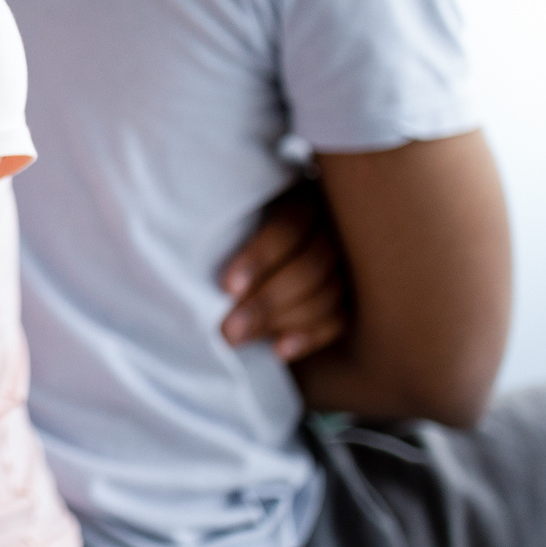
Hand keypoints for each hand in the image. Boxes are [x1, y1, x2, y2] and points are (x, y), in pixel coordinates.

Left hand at [219, 175, 349, 362]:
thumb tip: (193, 254)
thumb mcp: (230, 213)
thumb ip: (222, 225)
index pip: (290, 226)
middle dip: (267, 302)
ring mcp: (348, 259)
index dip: (260, 257)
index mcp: (301, 197)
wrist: (253, 235)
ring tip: (240, 339)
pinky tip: (279, 350)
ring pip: (329, 294)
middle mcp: (332, 225)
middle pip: (311, 266)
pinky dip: (311, 336)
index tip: (227, 287)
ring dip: (283, 321)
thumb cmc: (232, 225)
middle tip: (228, 330)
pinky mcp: (352, 292)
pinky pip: (341, 318)